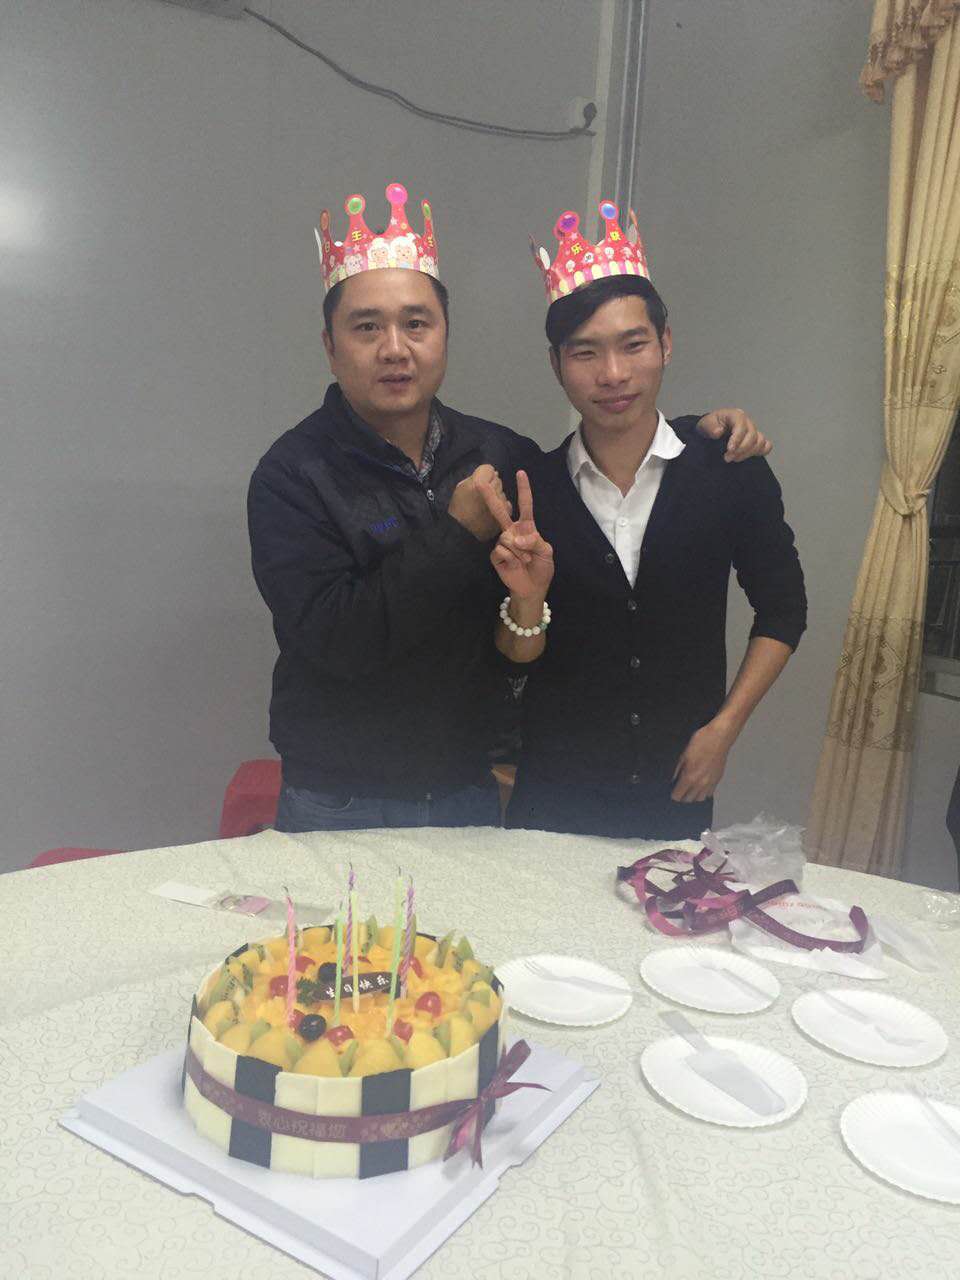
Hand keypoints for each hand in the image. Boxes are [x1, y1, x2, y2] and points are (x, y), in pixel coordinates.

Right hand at [448, 464, 504, 540]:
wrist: (461, 531)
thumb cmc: (458, 508)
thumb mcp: (461, 487)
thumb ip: (476, 477)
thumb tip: (494, 473)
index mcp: (479, 482)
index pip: (489, 469)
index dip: (484, 474)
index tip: (478, 482)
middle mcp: (491, 491)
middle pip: (497, 480)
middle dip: (491, 484)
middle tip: (481, 495)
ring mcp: (499, 504)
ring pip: (503, 492)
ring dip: (497, 496)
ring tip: (484, 505)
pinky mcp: (503, 516)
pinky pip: (507, 505)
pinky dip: (502, 507)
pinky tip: (491, 512)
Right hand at [477, 469, 553, 601]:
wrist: (532, 588)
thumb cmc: (541, 568)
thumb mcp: (546, 552)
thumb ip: (535, 541)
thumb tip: (516, 538)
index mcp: (527, 527)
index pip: (525, 505)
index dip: (524, 489)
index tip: (521, 473)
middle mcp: (512, 532)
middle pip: (500, 511)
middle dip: (490, 497)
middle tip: (481, 482)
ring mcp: (503, 543)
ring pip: (507, 538)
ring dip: (520, 553)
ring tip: (525, 561)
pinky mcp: (496, 555)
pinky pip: (501, 551)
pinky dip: (511, 559)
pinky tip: (514, 565)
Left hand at [671, 720, 736, 802]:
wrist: (719, 737)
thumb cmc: (700, 742)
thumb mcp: (683, 754)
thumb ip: (677, 769)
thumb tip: (673, 780)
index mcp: (690, 777)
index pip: (678, 795)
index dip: (673, 794)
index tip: (672, 790)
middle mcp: (700, 783)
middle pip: (689, 800)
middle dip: (682, 796)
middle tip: (680, 789)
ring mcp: (710, 782)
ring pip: (700, 798)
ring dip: (693, 796)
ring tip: (690, 788)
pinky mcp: (718, 779)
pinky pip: (709, 793)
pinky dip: (703, 792)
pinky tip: (700, 785)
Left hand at [697, 408, 771, 461]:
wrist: (711, 432)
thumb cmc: (710, 427)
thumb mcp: (705, 424)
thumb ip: (710, 427)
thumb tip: (718, 432)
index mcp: (736, 415)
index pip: (741, 425)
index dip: (737, 438)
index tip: (729, 449)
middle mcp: (747, 422)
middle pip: (752, 435)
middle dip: (741, 449)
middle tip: (727, 458)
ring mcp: (754, 431)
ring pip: (760, 441)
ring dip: (748, 453)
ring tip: (734, 458)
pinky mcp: (757, 440)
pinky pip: (766, 446)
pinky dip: (760, 452)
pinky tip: (747, 456)